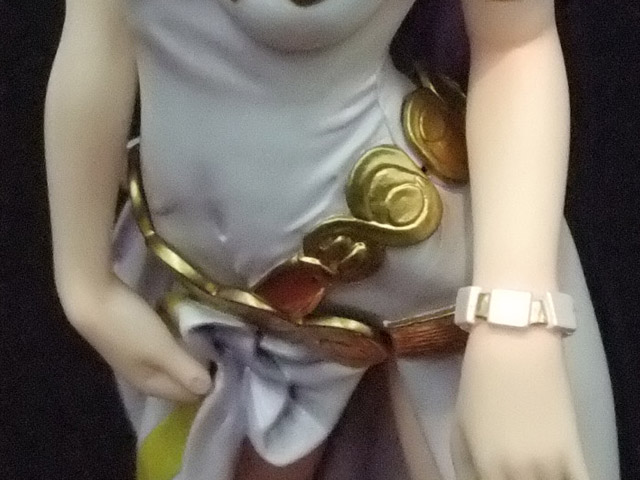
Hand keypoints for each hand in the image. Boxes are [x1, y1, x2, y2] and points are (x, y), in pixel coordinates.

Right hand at [62, 275, 211, 402]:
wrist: (90, 297)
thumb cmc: (128, 325)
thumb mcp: (162, 349)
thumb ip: (186, 370)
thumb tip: (210, 390)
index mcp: (150, 384)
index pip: (187, 395)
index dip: (209, 384)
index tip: (232, 365)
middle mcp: (143, 376)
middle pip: (179, 381)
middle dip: (201, 370)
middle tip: (226, 350)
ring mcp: (137, 357)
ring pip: (172, 363)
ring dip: (190, 355)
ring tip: (213, 339)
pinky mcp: (134, 339)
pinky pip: (164, 348)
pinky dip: (178, 343)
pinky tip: (188, 330)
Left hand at [452, 323, 588, 479]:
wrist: (514, 348)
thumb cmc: (479, 385)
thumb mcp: (460, 430)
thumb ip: (468, 468)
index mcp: (486, 469)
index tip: (494, 478)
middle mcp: (517, 476)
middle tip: (510, 471)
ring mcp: (548, 467)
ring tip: (531, 468)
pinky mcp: (574, 454)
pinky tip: (557, 473)